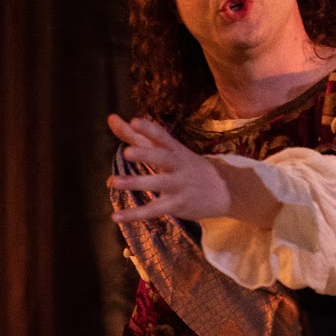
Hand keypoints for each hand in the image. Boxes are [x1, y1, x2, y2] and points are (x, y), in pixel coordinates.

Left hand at [107, 113, 230, 223]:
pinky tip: (116, 216)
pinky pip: (154, 210)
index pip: (163, 136)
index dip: (149, 129)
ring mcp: (179, 186)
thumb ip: (137, 136)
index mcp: (176, 149)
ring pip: (159, 184)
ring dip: (137, 183)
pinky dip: (135, 214)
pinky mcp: (177, 205)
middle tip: (127, 152)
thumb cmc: (187, 167)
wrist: (225, 190)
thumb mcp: (167, 149)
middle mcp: (178, 165)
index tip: (135, 122)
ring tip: (113, 182)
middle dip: (147, 154)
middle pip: (163, 157)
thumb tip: (110, 118)